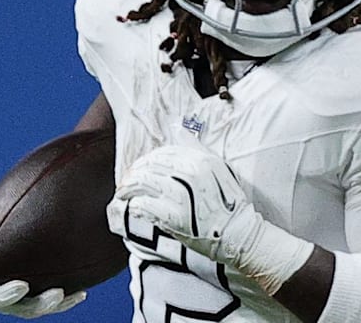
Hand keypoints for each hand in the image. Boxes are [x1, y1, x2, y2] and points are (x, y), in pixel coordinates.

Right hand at [0, 191, 86, 318]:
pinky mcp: (31, 305)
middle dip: (7, 295)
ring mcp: (10, 303)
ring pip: (25, 308)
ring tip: (58, 293)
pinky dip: (63, 303)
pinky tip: (81, 294)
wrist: (4, 259)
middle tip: (22, 285)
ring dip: (40, 304)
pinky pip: (47, 307)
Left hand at [107, 145, 248, 260]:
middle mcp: (190, 174)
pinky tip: (133, 206)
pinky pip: (144, 204)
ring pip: (143, 182)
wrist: (236, 233)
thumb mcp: (218, 168)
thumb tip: (176, 127)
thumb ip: (195, 147)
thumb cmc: (228, 202)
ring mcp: (181, 195)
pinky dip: (135, 204)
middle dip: (134, 172)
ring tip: (123, 192)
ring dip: (128, 187)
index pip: (163, 152)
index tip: (141, 167)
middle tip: (127, 180)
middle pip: (149, 165)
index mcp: (201, 159)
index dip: (147, 159)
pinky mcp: (173, 216)